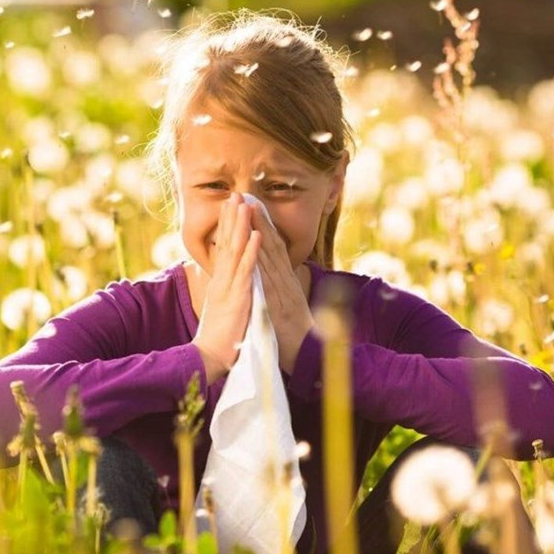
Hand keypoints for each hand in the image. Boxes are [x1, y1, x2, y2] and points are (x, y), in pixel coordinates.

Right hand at [191, 194, 262, 380]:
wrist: (210, 357)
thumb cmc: (219, 336)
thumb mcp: (222, 307)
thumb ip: (224, 291)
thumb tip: (227, 279)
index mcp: (220, 282)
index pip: (223, 248)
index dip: (227, 226)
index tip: (231, 206)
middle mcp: (222, 280)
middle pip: (227, 243)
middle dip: (231, 218)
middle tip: (235, 194)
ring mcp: (229, 287)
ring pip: (235, 251)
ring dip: (241, 226)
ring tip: (245, 205)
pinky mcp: (238, 297)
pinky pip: (246, 271)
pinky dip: (252, 251)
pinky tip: (256, 235)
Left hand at [250, 204, 314, 374]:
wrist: (307, 357)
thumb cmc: (293, 334)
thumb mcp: (285, 305)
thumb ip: (279, 288)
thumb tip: (271, 274)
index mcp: (285, 281)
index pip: (272, 247)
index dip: (262, 225)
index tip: (250, 204)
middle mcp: (285, 281)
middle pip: (271, 245)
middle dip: (258, 219)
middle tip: (246, 195)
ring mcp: (283, 290)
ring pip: (270, 256)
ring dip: (259, 232)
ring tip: (248, 210)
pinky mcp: (279, 304)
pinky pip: (269, 280)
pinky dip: (263, 262)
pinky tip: (255, 246)